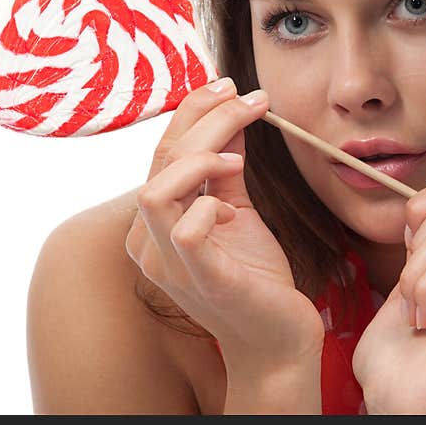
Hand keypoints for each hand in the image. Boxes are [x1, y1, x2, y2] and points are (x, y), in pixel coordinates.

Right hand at [125, 78, 325, 371]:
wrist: (276, 338)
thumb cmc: (255, 277)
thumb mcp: (238, 210)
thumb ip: (224, 169)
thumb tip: (231, 115)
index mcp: (155, 222)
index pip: (161, 152)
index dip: (193, 112)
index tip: (229, 86)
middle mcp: (149, 242)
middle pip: (161, 161)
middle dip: (207, 118)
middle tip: (251, 99)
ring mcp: (169, 264)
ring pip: (157, 191)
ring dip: (200, 158)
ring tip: (238, 156)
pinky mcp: (199, 279)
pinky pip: (184, 231)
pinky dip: (207, 205)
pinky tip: (232, 207)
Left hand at [351, 176, 425, 413]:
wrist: (396, 405)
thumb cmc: (395, 355)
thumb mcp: (405, 279)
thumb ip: (420, 240)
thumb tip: (420, 203)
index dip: (421, 213)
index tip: (410, 263)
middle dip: (416, 238)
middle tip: (414, 289)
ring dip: (414, 273)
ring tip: (417, 312)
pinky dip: (423, 287)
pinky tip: (424, 321)